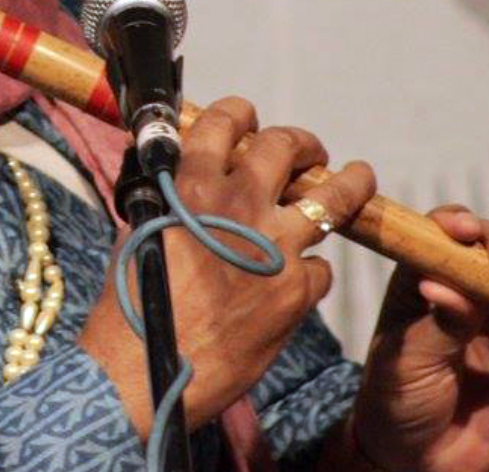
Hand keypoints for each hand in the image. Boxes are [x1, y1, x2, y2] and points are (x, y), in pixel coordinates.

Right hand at [78, 97, 375, 438]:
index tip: (250, 118)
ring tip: (359, 178)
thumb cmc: (130, 306)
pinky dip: (311, 269)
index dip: (241, 113)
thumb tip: (178, 167)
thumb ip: (167, 193)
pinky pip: (321, 266)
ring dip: (350, 183)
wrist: (145, 374)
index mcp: (194, 184)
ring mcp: (275, 248)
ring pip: (334, 197)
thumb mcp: (140, 230)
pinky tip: (299, 278)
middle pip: (287, 146)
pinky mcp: (295, 292)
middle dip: (302, 144)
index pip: (228, 120)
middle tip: (310, 153)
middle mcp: (240, 205)